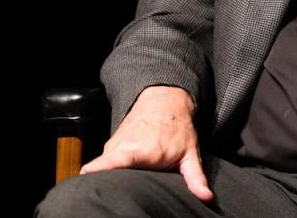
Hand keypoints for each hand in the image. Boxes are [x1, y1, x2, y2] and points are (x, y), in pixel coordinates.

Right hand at [80, 86, 212, 202]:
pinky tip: (116, 178)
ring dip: (106, 178)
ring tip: (113, 189)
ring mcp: (114, 145)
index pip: (114, 161)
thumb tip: (206, 197)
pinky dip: (108, 171)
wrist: (164, 99)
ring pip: (103, 168)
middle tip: (110, 197)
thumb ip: (195, 177)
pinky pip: (105, 162)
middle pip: (104, 172)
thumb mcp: (190, 152)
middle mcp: (124, 147)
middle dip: (105, 185)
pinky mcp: (110, 146)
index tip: (91, 179)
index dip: (100, 170)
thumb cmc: (177, 127)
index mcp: (143, 151)